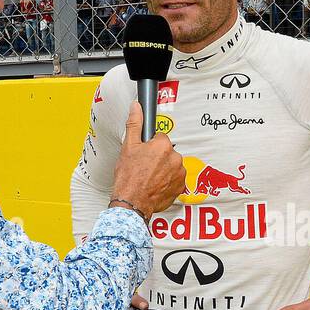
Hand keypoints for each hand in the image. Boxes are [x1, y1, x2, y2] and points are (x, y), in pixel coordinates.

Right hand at [111, 102, 184, 217]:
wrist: (132, 202)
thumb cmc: (129, 178)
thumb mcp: (128, 147)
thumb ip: (135, 123)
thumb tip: (137, 107)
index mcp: (163, 145)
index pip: (160, 138)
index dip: (149, 146)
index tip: (143, 154)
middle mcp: (175, 158)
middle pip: (167, 152)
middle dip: (157, 158)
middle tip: (144, 166)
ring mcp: (179, 173)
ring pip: (172, 165)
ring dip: (163, 170)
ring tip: (149, 177)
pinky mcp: (181, 187)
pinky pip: (175, 179)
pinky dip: (167, 181)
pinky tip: (155, 184)